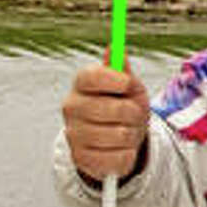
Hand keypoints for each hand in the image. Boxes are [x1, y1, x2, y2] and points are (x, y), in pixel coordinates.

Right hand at [62, 61, 150, 181]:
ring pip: (118, 135)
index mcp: (81, 84)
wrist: (117, 141)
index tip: (129, 83)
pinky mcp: (81, 158)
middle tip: (134, 113)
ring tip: (127, 131)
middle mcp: (71, 107)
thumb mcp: (128, 87)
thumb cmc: (124, 107)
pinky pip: (118, 157)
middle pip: (111, 108)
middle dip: (133, 112)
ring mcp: (73, 134)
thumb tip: (114, 48)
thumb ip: (122, 71)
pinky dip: (127, 154)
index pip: (90, 76)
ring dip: (132, 134)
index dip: (114, 79)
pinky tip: (121, 149)